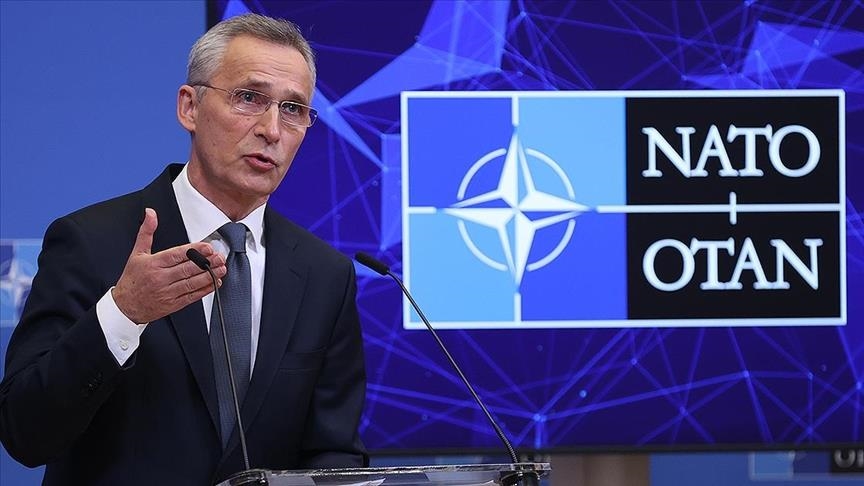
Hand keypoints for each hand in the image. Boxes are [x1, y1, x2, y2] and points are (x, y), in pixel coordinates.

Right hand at [112, 208, 226, 323]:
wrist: (125, 306)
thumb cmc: (132, 279)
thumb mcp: (137, 253)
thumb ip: (146, 232)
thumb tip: (150, 213)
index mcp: (153, 264)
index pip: (177, 255)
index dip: (194, 250)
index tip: (208, 247)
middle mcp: (161, 278)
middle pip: (187, 269)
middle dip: (206, 262)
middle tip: (219, 257)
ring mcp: (167, 292)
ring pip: (191, 283)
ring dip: (209, 275)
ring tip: (221, 268)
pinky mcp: (173, 304)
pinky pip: (191, 296)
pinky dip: (204, 290)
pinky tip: (214, 283)